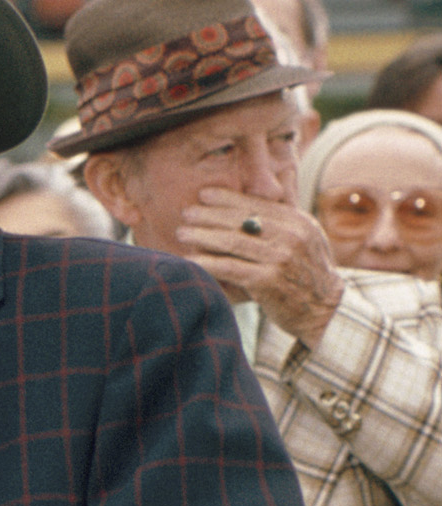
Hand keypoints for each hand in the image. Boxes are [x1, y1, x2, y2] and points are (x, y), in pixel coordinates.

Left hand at [173, 190, 343, 346]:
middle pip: (242, 220)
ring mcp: (280, 258)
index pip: (257, 204)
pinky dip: (207, 262)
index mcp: (298, 222)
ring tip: (181, 233)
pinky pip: (230, 267)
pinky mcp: (267, 281)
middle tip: (186, 212)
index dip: (228, 198)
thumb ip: (282, 222)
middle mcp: (291, 236)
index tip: (204, 195)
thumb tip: (253, 201)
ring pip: (232, 241)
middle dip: (209, 214)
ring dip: (202, 235)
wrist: (325, 310)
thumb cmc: (307, 275)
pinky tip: (189, 260)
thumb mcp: (305, 240)